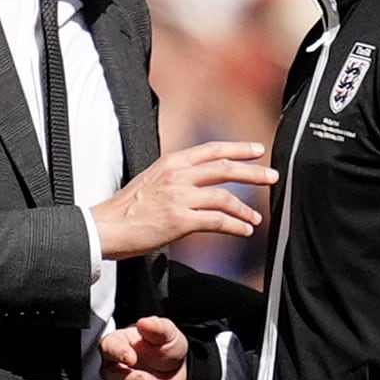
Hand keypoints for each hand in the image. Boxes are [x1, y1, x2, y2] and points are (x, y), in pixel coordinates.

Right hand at [91, 141, 276, 258]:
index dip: (238, 148)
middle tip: (272, 177)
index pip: (212, 150)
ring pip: (225, 197)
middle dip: (253, 172)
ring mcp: (180, 197)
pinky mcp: (180, 220)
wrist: (107, 227)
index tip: (258, 150)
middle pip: (225, 168)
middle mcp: (178, 175)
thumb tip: (200, 182)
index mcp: (172, 163)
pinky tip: (244, 231)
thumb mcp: (153, 180)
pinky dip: (235, 225)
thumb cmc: (128, 209)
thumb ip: (177, 177)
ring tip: (254, 218)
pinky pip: (217, 221)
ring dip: (245, 208)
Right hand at [99, 316, 186, 379]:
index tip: (131, 358)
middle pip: (109, 378)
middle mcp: (114, 367)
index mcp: (120, 345)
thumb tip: (145, 323)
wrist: (179, 371)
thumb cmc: (167, 350)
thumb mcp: (168, 333)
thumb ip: (157, 327)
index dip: (117, 354)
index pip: (107, 347)